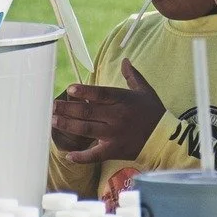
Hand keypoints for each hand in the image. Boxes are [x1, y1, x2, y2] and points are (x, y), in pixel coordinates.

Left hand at [52, 60, 168, 165]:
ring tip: (53, 121)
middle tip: (52, 106)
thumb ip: (132, 76)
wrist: (165, 138)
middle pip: (88, 112)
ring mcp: (115, 134)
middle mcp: (117, 116)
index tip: (70, 89)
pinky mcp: (115, 150)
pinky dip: (82, 156)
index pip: (101, 94)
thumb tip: (125, 60)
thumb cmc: (154, 112)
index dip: (85, 92)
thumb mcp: (145, 90)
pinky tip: (69, 154)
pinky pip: (95, 155)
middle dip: (68, 109)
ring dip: (68, 126)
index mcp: (123, 100)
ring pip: (87, 130)